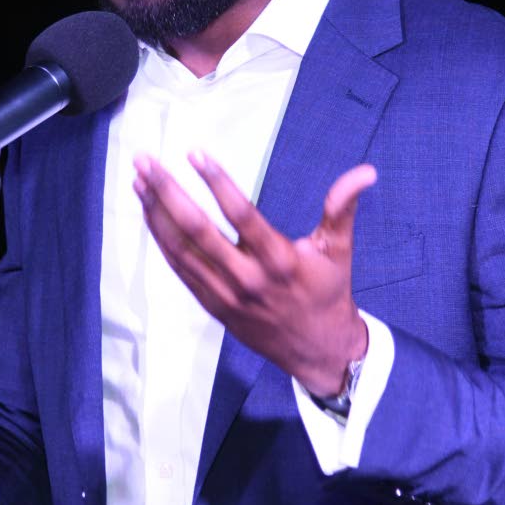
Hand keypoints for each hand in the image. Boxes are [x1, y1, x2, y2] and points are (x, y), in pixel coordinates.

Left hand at [133, 150, 376, 395]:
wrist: (316, 350)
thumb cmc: (327, 292)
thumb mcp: (339, 250)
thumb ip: (342, 208)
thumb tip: (365, 172)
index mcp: (279, 260)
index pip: (242, 216)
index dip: (218, 184)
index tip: (195, 154)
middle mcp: (247, 278)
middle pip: (198, 231)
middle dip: (168, 193)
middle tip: (147, 162)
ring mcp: (225, 294)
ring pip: (181, 250)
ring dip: (156, 213)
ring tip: (139, 178)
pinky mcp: (212, 305)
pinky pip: (179, 269)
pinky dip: (161, 239)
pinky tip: (149, 212)